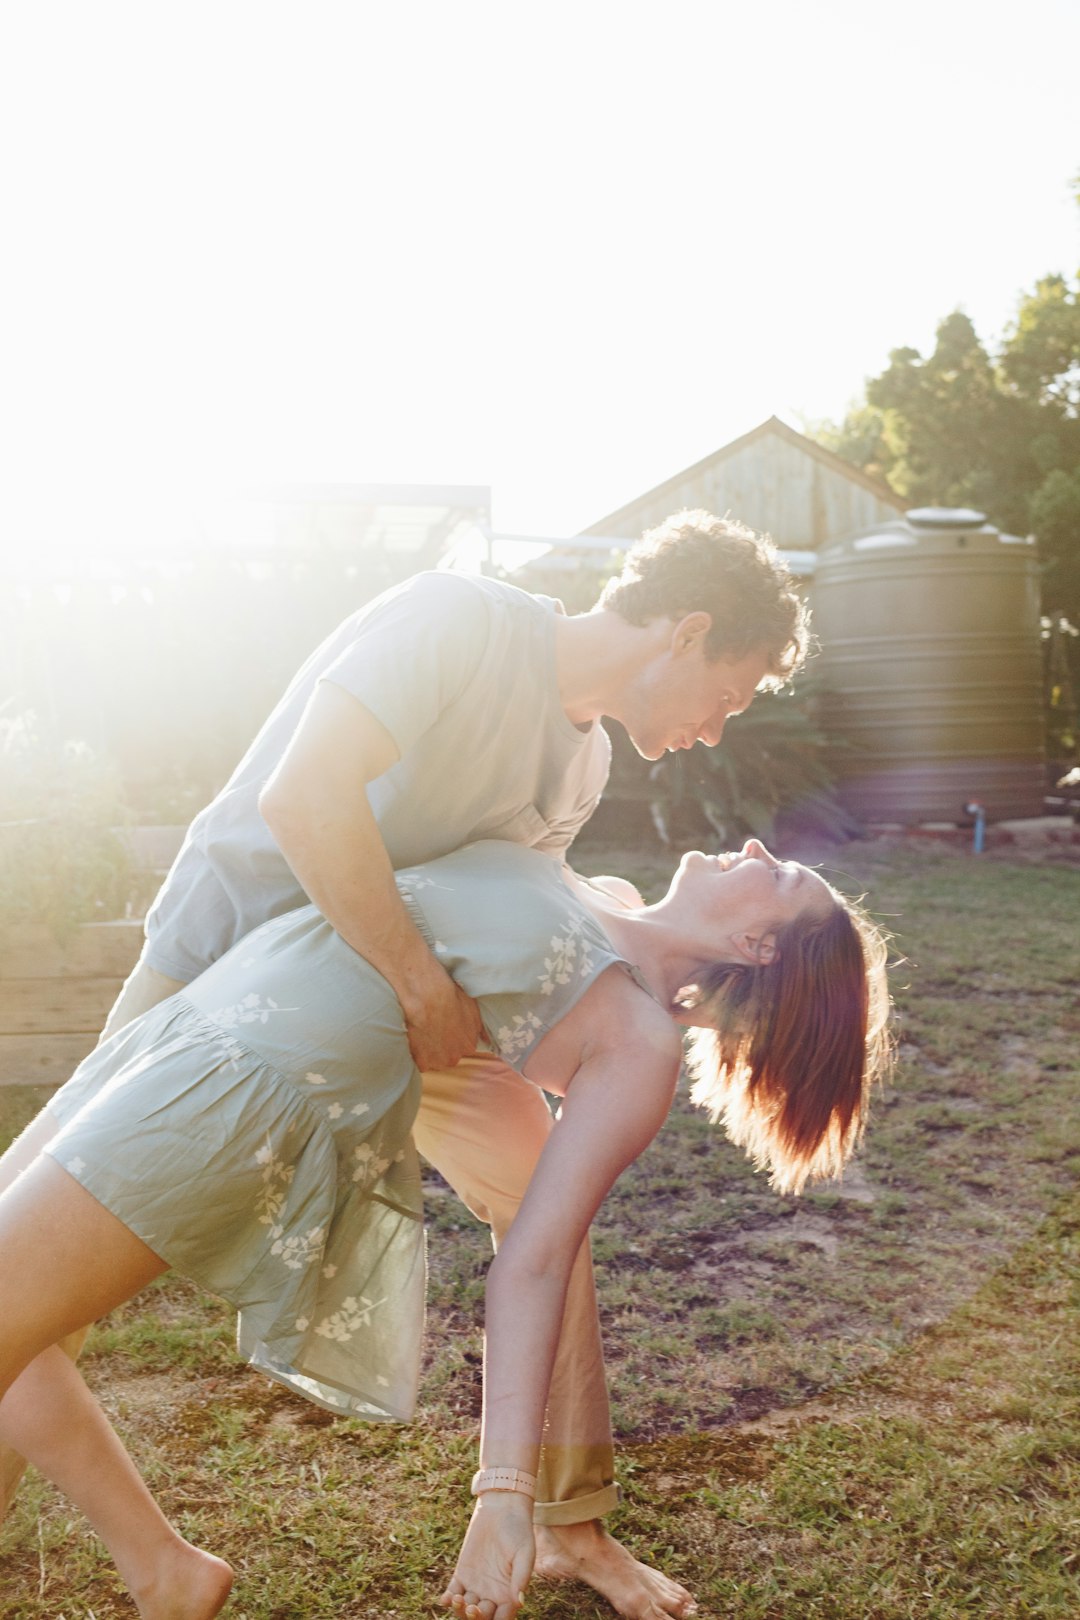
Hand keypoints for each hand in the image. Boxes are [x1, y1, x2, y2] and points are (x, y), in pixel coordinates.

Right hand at [401, 965, 483, 1072]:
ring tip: (422, 1032)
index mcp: (468, 1045)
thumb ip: (480, 1029)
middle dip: (441, 1046)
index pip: (461, 1048)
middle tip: (432, 1029)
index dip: (451, 1037)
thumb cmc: (449, 998)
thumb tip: (488, 1041)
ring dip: (428, 1051)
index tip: (444, 1027)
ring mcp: (438, 1062)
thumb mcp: (472, 1009)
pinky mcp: (422, 1063)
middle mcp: (455, 1057)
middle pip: (448, 1056)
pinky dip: (416, 1052)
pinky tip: (415, 1037)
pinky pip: (419, 1062)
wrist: (427, 997)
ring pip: (433, 1060)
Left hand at [440, 1494, 533, 1619]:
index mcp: (509, 1594)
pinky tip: (446, 1598)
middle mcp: (492, 1594)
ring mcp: (476, 1585)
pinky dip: (448, 1599)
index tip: (491, 1613)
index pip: (502, 1618)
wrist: (501, 1508)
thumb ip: (521, 1577)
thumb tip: (519, 1603)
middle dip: (476, 1618)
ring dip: (460, 1611)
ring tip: (458, 1600)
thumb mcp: (525, 1552)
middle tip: (472, 1608)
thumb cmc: (519, 1530)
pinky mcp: (462, 1573)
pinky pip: (453, 1592)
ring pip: (465, 1609)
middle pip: (482, 1618)